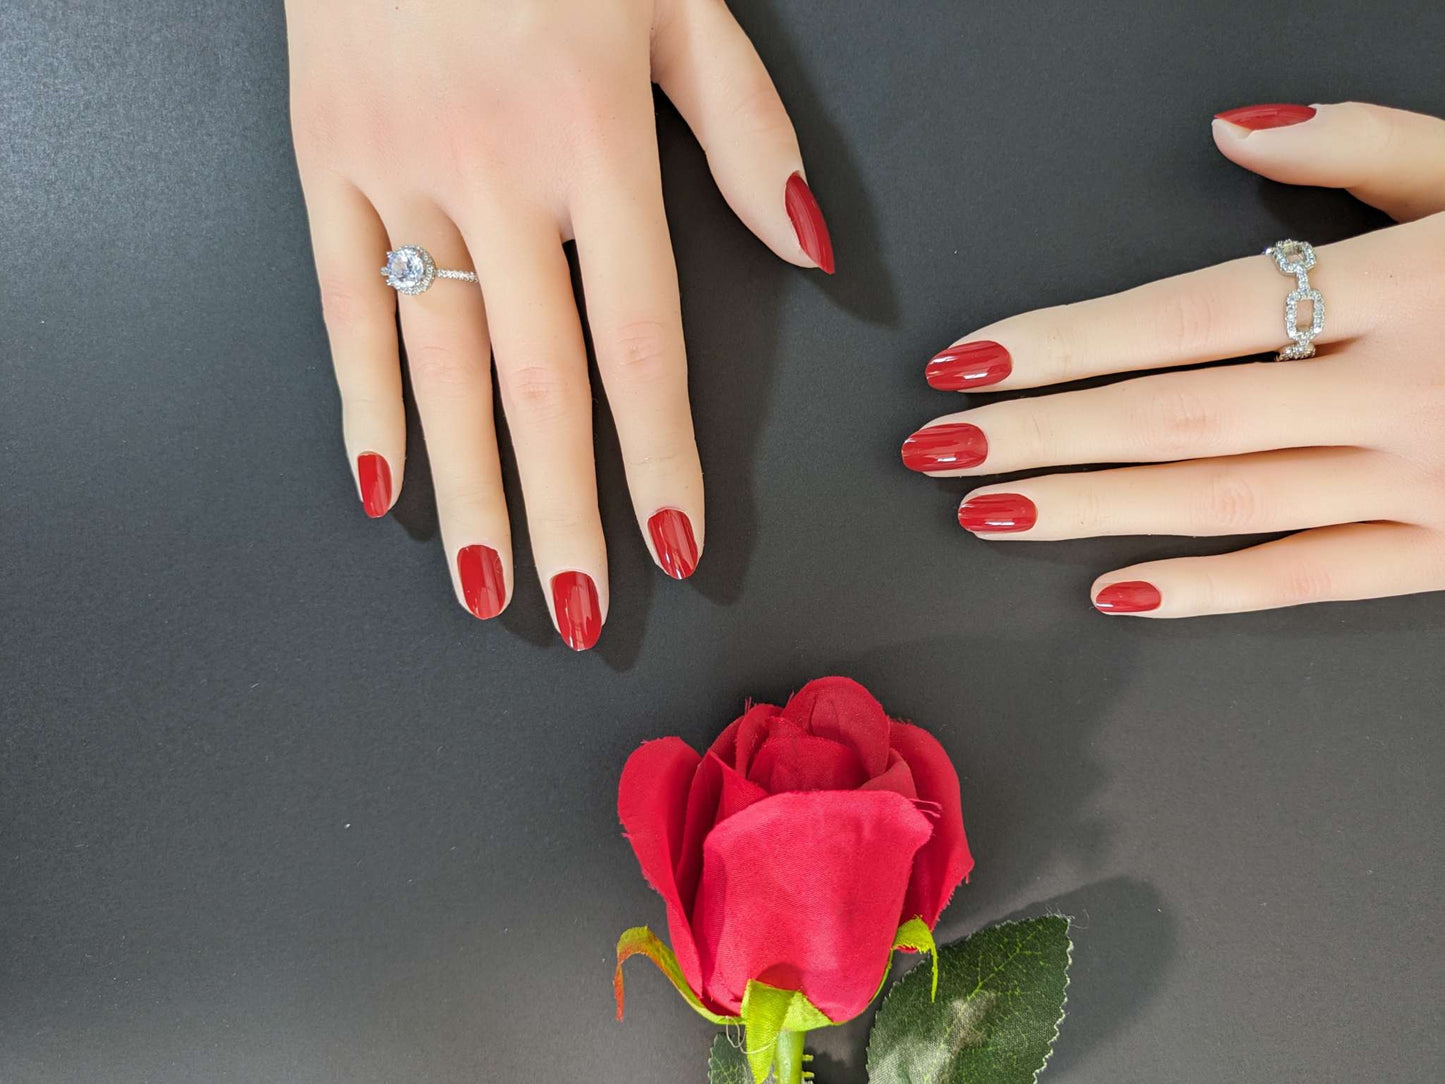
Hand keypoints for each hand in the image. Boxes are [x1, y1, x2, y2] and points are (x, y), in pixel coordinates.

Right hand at [286, 0, 831, 647]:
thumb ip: (747, 133)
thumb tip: (805, 252)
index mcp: (596, 139)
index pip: (642, 339)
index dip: (661, 453)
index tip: (676, 543)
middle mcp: (496, 174)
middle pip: (540, 382)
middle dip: (564, 512)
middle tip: (584, 612)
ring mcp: (400, 174)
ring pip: (441, 365)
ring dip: (468, 489)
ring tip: (489, 587)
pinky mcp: (325, 162)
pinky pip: (341, 305)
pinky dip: (361, 401)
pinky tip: (384, 487)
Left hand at [904, 102, 1444, 617]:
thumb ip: (1362, 147)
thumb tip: (1230, 128)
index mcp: (1401, 283)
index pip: (1182, 316)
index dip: (1061, 344)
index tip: (964, 366)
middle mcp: (1402, 389)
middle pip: (1176, 417)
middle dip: (1042, 437)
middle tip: (936, 454)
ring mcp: (1426, 483)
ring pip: (1221, 501)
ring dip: (1091, 510)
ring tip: (988, 515)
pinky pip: (1312, 580)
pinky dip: (1212, 590)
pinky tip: (1116, 589)